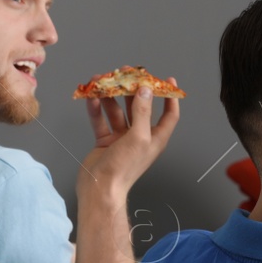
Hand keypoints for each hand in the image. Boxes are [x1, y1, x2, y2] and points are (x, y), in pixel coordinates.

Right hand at [81, 77, 180, 193]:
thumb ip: (142, 112)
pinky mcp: (105, 141)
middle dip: (132, 90)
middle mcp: (140, 137)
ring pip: (117, 112)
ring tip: (101, 81)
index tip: (167, 80)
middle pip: (139, 107)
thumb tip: (145, 91)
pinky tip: (91, 98)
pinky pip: (101, 121)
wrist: (99, 189)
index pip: (169, 114)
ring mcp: (121, 139)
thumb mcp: (138, 137)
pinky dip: (96, 109)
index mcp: (155, 138)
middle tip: (125, 73)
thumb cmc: (124, 169)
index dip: (169, 97)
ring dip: (110, 97)